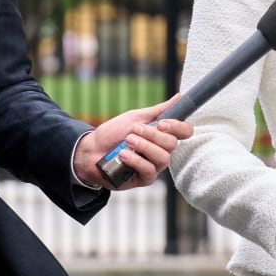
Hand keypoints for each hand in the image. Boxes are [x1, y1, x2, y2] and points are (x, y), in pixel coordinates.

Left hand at [74, 95, 192, 189]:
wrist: (91, 150)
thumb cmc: (112, 133)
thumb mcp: (135, 117)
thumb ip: (158, 110)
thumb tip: (178, 97)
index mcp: (162, 134)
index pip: (184, 131)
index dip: (178, 127)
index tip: (162, 123)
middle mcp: (162, 150)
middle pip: (172, 144)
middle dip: (152, 135)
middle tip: (134, 130)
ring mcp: (154, 166)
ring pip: (163, 158)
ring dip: (143, 146)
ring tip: (127, 141)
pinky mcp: (144, 179)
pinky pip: (149, 170)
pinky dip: (135, 160)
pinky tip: (123, 155)